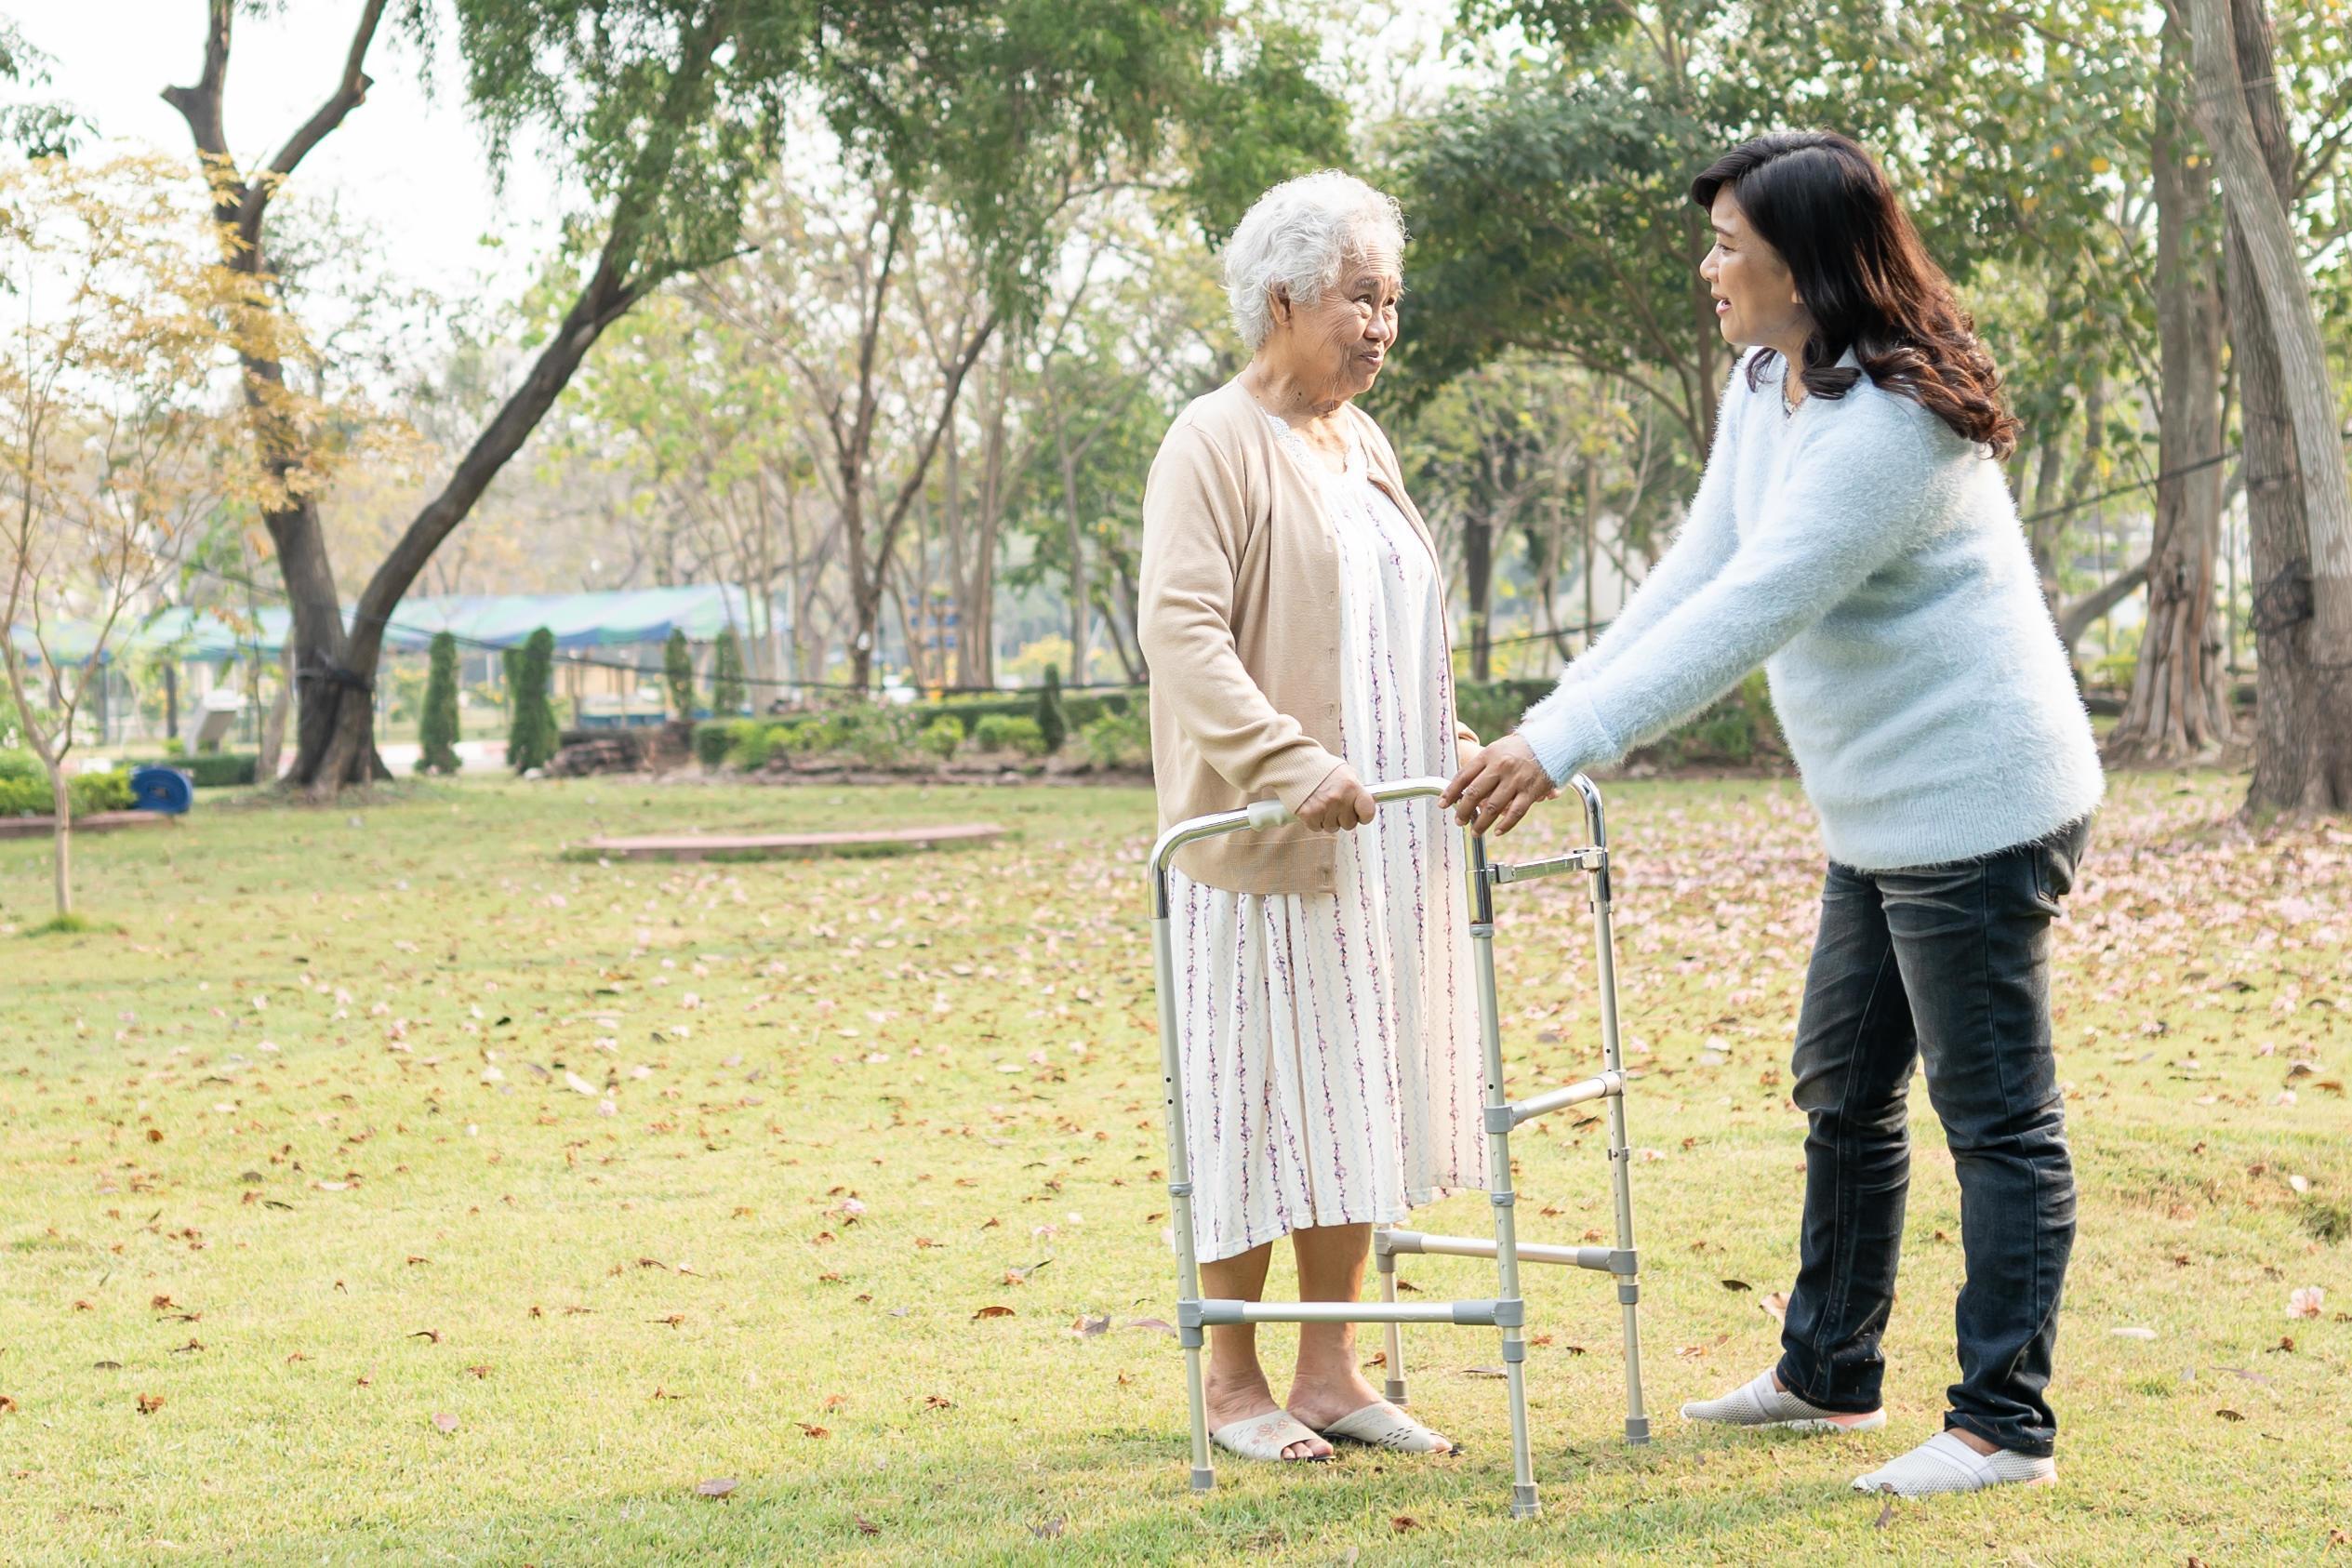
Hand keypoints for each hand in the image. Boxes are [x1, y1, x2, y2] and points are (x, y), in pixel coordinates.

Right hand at [1296, 763, 1376, 832]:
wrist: (1296, 763)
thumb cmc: (1321, 767)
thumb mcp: (1345, 772)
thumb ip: (1356, 789)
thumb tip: (1363, 802)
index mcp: (1351, 786)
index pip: (1368, 812)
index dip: (1364, 816)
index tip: (1360, 814)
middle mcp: (1339, 798)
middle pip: (1349, 824)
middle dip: (1343, 817)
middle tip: (1336, 807)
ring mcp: (1324, 807)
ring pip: (1333, 827)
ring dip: (1328, 820)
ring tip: (1323, 805)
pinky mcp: (1309, 814)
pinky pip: (1317, 828)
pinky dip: (1315, 821)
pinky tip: (1313, 808)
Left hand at [1440, 732, 1554, 836]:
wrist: (1553, 741)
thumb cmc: (1521, 748)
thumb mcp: (1497, 749)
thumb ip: (1482, 768)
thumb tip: (1464, 790)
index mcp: (1489, 755)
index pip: (1463, 776)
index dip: (1450, 793)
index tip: (1443, 804)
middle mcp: (1500, 767)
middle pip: (1474, 794)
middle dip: (1463, 811)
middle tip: (1459, 821)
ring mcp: (1516, 780)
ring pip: (1492, 807)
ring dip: (1481, 823)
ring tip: (1475, 832)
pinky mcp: (1531, 791)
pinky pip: (1515, 813)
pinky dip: (1505, 825)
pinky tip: (1497, 831)